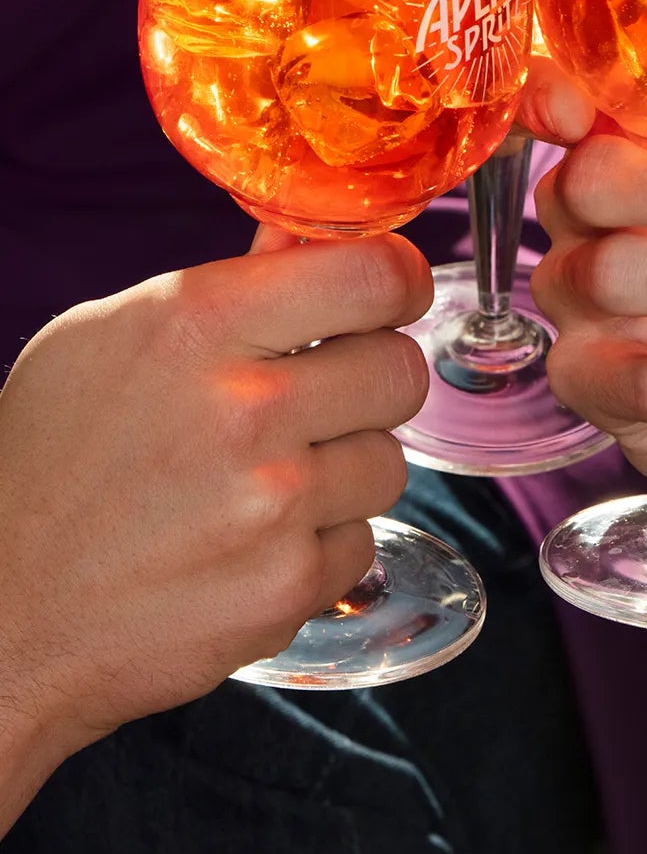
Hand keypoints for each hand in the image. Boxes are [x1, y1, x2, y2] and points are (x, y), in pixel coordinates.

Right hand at [0, 235, 428, 784]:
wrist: (2, 612)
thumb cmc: (48, 462)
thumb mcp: (111, 336)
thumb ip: (227, 286)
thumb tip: (305, 241)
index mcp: (200, 322)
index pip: (374, 273)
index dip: (397, 280)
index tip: (391, 293)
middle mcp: (246, 408)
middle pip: (401, 369)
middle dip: (371, 380)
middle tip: (323, 396)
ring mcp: (274, 504)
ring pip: (389, 462)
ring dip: (343, 470)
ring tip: (264, 481)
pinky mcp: (285, 587)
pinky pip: (360, 543)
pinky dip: (317, 546)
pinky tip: (250, 543)